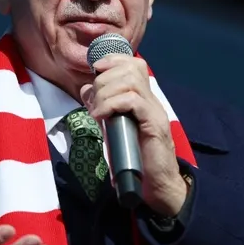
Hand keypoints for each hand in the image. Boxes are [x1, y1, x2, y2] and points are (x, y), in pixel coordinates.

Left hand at [80, 54, 188, 216]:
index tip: (95, 69)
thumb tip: (86, 89)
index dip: (112, 59)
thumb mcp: (113, 126)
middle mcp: (151, 99)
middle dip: (103, 80)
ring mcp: (154, 111)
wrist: (157, 184)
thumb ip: (103, 106)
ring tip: (97, 111)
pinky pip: (133, 101)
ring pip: (130, 80)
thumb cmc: (135, 157)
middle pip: (130, 67)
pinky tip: (102, 117)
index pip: (132, 63)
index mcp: (143, 97)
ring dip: (106, 92)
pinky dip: (112, 104)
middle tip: (93, 101)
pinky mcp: (154, 125)